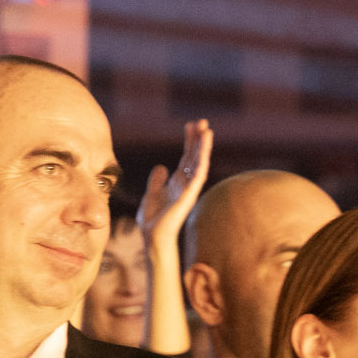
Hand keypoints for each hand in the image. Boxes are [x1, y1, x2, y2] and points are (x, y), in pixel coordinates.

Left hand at [139, 119, 213, 253]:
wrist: (152, 236)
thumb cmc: (152, 220)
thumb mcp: (151, 194)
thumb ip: (156, 181)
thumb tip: (161, 167)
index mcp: (177, 182)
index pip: (186, 157)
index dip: (189, 141)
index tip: (190, 125)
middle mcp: (186, 183)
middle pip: (194, 157)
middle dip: (198, 139)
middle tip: (202, 121)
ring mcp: (189, 189)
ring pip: (199, 163)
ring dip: (203, 147)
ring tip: (206, 130)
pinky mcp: (189, 195)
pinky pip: (198, 175)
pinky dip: (202, 161)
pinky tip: (203, 149)